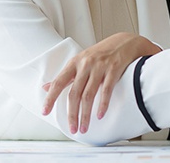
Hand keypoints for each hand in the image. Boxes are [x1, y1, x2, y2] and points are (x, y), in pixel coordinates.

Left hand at [41, 32, 160, 133]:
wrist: (124, 41)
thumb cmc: (101, 53)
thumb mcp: (80, 61)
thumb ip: (65, 76)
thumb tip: (46, 87)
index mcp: (75, 63)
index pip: (59, 82)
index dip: (51, 98)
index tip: (45, 111)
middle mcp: (86, 64)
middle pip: (74, 93)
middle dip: (72, 114)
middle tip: (72, 128)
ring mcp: (100, 66)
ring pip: (89, 95)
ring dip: (86, 114)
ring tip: (84, 127)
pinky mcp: (114, 69)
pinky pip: (106, 90)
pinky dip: (102, 105)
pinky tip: (99, 115)